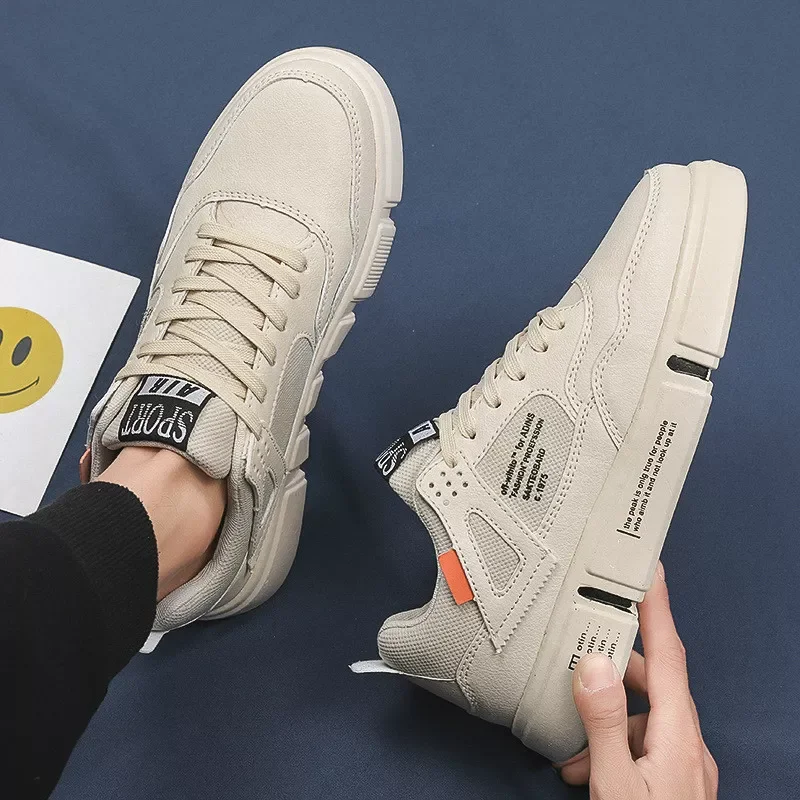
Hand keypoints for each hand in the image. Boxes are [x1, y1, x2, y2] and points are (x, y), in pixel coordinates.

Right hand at [554, 563, 717, 797]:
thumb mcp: (616, 787)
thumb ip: (604, 723)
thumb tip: (595, 666)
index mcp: (678, 735)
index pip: (670, 653)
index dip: (659, 608)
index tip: (651, 570)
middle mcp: (688, 744)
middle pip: (655, 681)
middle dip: (617, 665)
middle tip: (585, 652)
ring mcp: (684, 765)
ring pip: (646, 715)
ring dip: (609, 714)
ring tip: (575, 737)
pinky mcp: (675, 782)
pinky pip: (646, 743)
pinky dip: (616, 742)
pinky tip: (589, 765)